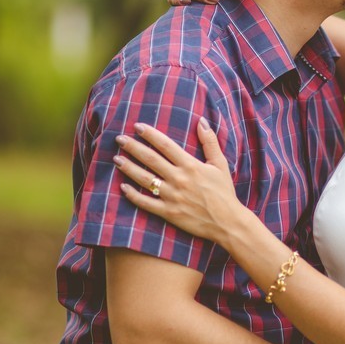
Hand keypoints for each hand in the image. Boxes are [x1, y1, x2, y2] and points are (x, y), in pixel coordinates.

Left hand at [115, 118, 241, 243]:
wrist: (227, 222)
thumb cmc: (224, 192)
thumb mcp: (220, 164)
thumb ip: (210, 142)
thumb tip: (201, 121)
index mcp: (191, 166)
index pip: (165, 145)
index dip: (150, 134)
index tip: (137, 126)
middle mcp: (179, 179)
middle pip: (151, 159)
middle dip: (133, 147)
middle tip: (119, 139)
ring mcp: (172, 197)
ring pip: (145, 179)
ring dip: (129, 168)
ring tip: (116, 159)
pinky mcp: (169, 213)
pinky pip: (146, 203)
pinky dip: (133, 195)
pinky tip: (122, 187)